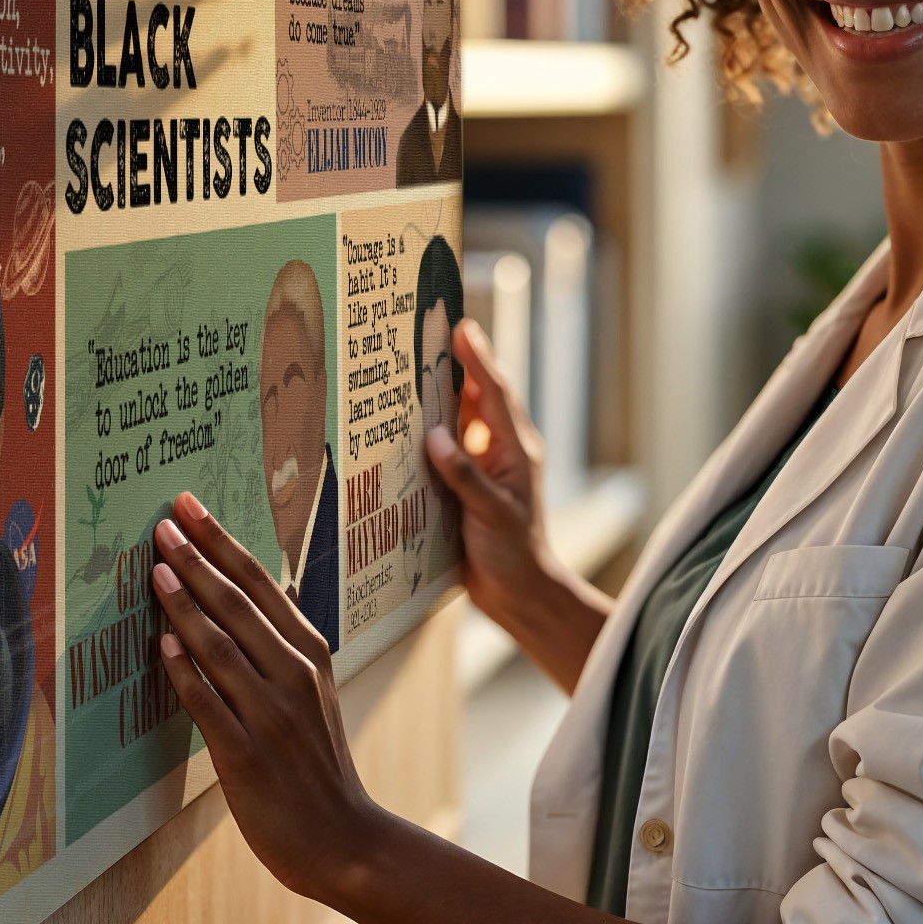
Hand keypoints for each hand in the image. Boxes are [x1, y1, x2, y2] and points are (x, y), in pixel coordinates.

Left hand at [153, 490, 377, 901]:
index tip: (189, 506)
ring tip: (155, 569)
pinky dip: (186, 673)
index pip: (261, 581)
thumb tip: (237, 598)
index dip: (221, 541)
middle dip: (197, 559)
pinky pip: (210, 705)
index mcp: (310, 652)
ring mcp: (272, 713)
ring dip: (186, 605)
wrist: (342, 837)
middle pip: (239, 603)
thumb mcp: (309, 692)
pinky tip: (161, 646)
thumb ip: (278, 647)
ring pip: (222, 646)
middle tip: (162, 523)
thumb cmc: (315, 763)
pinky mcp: (247, 754)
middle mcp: (294, 673)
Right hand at [427, 319, 609, 691]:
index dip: (478, 358)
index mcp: (516, 449)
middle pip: (476, 398)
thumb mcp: (492, 514)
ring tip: (408, 369)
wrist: (519, 595)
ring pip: (459, 422)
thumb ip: (466, 476)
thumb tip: (436, 436)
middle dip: (455, 366)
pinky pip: (446, 451)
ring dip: (438, 398)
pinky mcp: (466, 487)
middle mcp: (500, 451)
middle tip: (427, 334)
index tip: (463, 327)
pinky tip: (403, 427)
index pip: (495, 394)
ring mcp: (484, 468)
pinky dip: (427, 434)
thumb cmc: (515, 556)